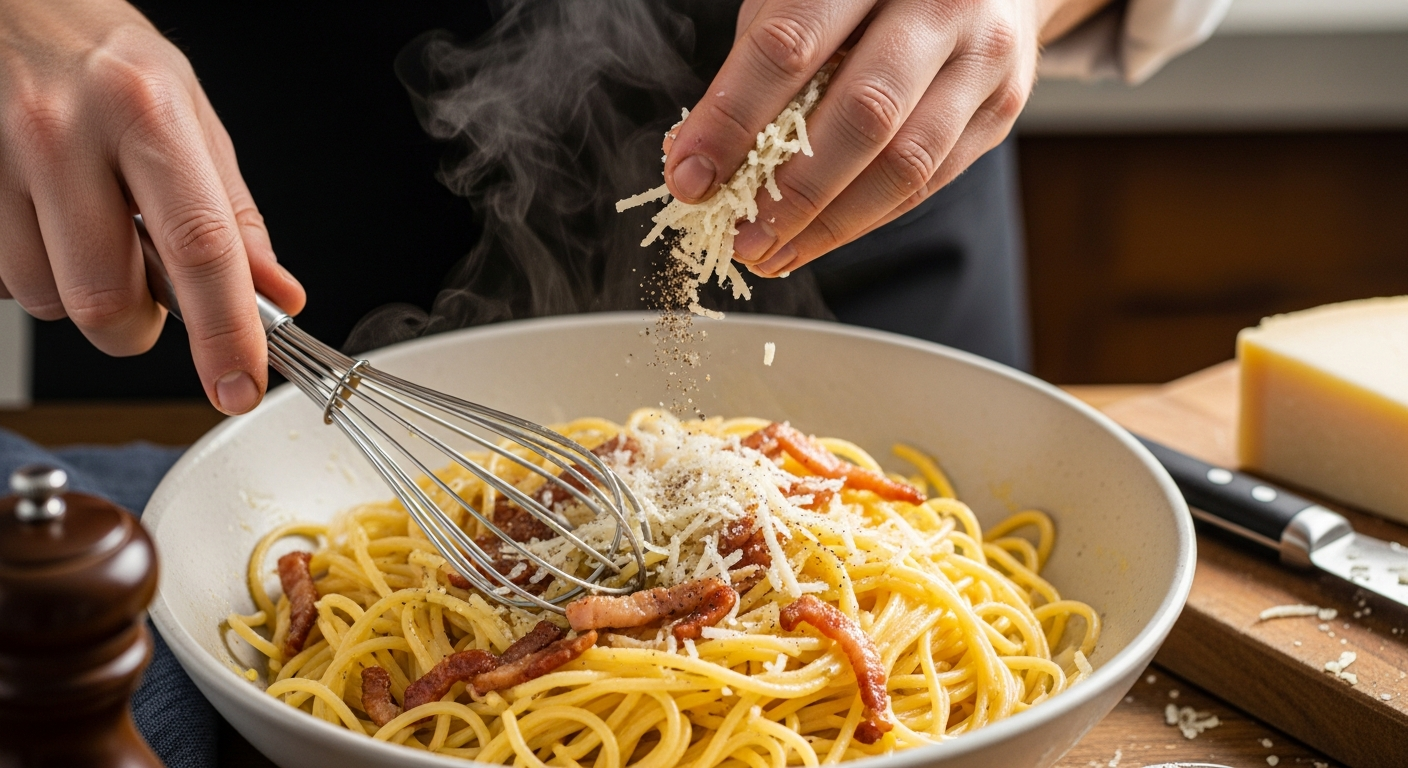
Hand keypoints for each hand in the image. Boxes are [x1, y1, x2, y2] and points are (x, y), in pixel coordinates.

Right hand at [0, 0, 303, 412]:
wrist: (9, 2)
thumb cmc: (101, 56)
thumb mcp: (187, 111)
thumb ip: (233, 214)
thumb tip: (277, 297)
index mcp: (145, 113)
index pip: (199, 249)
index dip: (225, 334)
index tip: (239, 387)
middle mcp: (61, 132)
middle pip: (103, 299)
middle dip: (134, 325)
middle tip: (144, 289)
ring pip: (41, 299)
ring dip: (74, 291)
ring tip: (83, 229)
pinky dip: (28, 268)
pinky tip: (39, 217)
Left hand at [662, 0, 1104, 276]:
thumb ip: (753, 64)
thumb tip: (694, 156)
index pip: (789, 46)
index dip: (732, 118)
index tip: (690, 176)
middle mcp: (938, 5)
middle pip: (861, 113)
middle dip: (790, 190)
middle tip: (740, 234)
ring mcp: (980, 58)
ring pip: (905, 162)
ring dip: (828, 223)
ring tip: (773, 251)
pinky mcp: (1000, 108)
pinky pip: (928, 182)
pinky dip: (864, 220)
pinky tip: (816, 239)